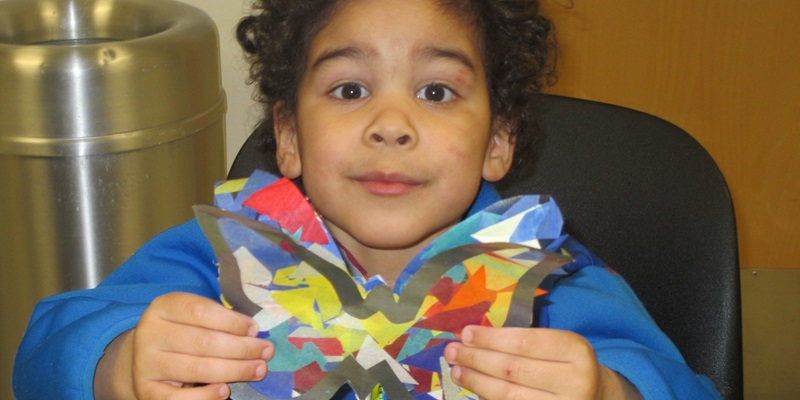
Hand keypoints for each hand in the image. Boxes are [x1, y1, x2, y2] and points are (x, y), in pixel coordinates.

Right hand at [94, 292, 273, 399]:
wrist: (146, 357)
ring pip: (197, 369)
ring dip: (234, 370)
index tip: (255, 330)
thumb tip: (252, 333)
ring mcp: (145, 364)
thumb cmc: (182, 332)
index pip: (201, 312)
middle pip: (203, 342)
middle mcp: (150, 334)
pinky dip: (205, 396)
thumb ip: (220, 320)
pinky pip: (178, 398)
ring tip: (258, 369)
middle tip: (266, 352)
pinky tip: (225, 390)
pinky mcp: (146, 390)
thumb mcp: (195, 316)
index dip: (232, 322)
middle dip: (241, 348)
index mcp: (163, 308)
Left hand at [443, 326, 641, 399]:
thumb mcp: (557, 345)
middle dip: (477, 358)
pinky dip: (488, 398)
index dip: (491, 338)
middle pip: (513, 368)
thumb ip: (522, 341)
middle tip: (452, 351)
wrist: (597, 396)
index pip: (524, 342)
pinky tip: (474, 388)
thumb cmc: (567, 364)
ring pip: (509, 394)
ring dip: (476, 381)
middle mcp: (575, 381)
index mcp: (576, 350)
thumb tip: (472, 339)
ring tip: (457, 370)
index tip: (465, 333)